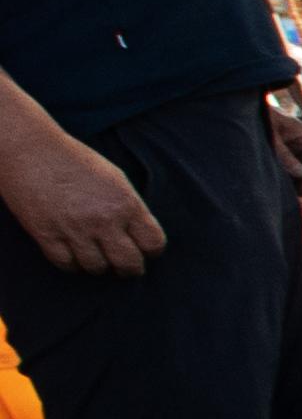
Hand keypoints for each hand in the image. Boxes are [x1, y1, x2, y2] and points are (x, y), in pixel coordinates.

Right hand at [0, 119, 163, 276]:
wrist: (31, 150)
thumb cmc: (75, 161)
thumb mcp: (115, 179)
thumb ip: (130, 208)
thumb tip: (141, 236)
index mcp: (125, 203)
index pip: (154, 243)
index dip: (151, 250)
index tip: (144, 249)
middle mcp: (103, 219)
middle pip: (129, 263)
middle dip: (130, 268)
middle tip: (124, 266)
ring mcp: (74, 229)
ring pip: (97, 268)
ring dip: (98, 265)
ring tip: (95, 254)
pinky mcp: (46, 234)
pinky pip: (66, 264)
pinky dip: (72, 264)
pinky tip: (73, 254)